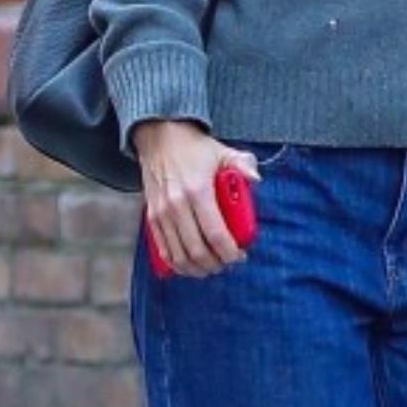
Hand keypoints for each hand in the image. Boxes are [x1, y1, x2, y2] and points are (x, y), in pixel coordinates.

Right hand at [133, 120, 258, 278]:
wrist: (159, 137)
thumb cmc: (194, 148)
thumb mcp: (223, 152)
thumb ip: (243, 164)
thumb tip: (256, 178)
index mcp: (197, 191)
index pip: (215, 234)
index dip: (229, 252)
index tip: (240, 256)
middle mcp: (176, 205)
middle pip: (197, 250)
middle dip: (216, 264)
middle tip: (228, 263)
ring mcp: (161, 213)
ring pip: (179, 255)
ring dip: (197, 269)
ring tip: (211, 267)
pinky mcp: (151, 217)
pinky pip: (162, 250)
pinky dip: (176, 264)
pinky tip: (189, 267)